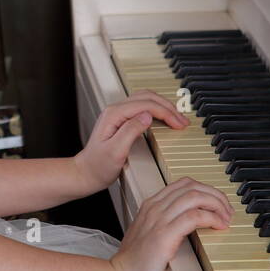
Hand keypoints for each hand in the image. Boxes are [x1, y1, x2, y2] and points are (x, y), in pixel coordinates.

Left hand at [73, 92, 188, 195]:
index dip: (166, 112)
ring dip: (164, 106)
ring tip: (177, 118)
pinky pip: (142, 107)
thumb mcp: (115, 151)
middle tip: (182, 121)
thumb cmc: (98, 166)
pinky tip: (164, 118)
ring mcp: (118, 114)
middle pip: (147, 97)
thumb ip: (131, 131)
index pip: (146, 105)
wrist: (86, 173)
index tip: (178, 124)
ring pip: (146, 99)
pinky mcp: (121, 120)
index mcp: (114, 114)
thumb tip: (147, 116)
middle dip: (168, 107)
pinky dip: (157, 110)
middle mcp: (115, 110)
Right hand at [109, 177, 232, 270]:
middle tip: (226, 211)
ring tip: (225, 218)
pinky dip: (212, 218)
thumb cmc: (135, 263)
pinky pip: (194, 216)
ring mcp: (159, 220)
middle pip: (192, 186)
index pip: (183, 184)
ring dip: (217, 205)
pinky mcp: (165, 235)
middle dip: (215, 195)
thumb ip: (164, 224)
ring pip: (195, 196)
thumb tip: (188, 223)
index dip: (206, 190)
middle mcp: (155, 208)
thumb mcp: (148, 235)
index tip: (217, 205)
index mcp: (150, 206)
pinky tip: (218, 226)